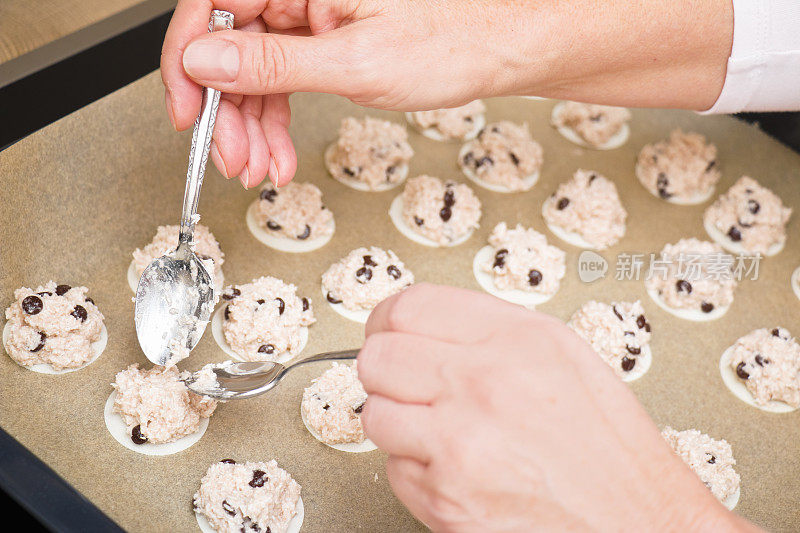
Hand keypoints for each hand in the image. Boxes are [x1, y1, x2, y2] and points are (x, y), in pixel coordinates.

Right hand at [161, 0, 732, 188]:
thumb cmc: (454, 42)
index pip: (215, 3)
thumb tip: (207, 59)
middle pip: (232, 43)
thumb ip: (275, 61)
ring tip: (261, 167)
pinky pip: (283, 77)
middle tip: (232, 156)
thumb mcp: (356, 62)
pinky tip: (277, 151)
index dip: (190, 60)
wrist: (501, 51)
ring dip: (253, 124)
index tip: (186, 108)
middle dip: (228, 109)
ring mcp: (313, 14)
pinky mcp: (326, 38)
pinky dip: (277, 119)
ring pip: (256, 68)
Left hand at [357, 284, 753, 531]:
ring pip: (375, 413)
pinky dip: (416, 469)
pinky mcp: (444, 497)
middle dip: (385, 371)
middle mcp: (483, 383)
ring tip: (438, 430)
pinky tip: (456, 468)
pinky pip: (394, 469)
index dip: (387, 321)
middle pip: (377, 357)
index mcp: (516, 339)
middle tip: (406, 383)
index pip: (408, 307)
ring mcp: (458, 443)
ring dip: (398, 422)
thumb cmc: (609, 448)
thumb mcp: (562, 356)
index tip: (388, 332)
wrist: (638, 524)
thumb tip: (428, 327)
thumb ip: (488, 332)